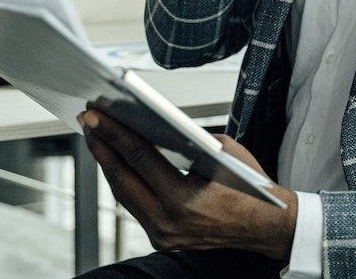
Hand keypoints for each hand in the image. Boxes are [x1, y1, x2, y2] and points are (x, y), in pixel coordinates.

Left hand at [77, 108, 297, 260]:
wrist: (267, 225)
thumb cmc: (250, 184)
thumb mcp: (222, 150)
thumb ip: (186, 140)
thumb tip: (150, 123)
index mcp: (183, 200)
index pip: (139, 158)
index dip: (114, 133)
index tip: (96, 115)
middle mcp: (168, 222)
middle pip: (122, 179)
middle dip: (102, 147)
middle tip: (88, 121)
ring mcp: (163, 236)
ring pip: (124, 195)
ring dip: (109, 164)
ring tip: (98, 138)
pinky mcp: (162, 239)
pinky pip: (136, 206)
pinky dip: (126, 181)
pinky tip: (118, 162)